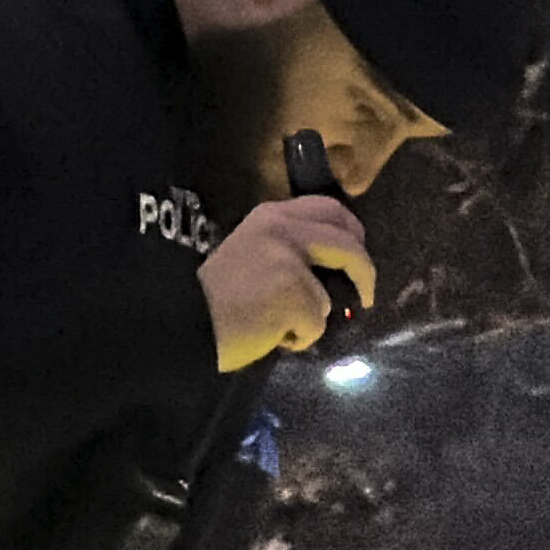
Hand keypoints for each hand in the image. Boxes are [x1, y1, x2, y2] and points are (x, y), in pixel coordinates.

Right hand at [196, 194, 375, 370]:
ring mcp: (291, 262)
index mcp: (273, 216)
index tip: (357, 252)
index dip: (352, 232)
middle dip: (364, 273)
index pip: (331, 209)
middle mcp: (284, 230)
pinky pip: (316, 326)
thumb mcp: (250, 250)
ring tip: (275, 324)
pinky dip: (299, 340)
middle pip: (349, 246)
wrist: (184, 320)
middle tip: (365, 296)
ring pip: (330, 297)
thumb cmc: (215, 296)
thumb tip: (332, 266)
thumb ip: (287, 247)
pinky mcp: (295, 295)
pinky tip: (269, 336)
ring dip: (311, 319)